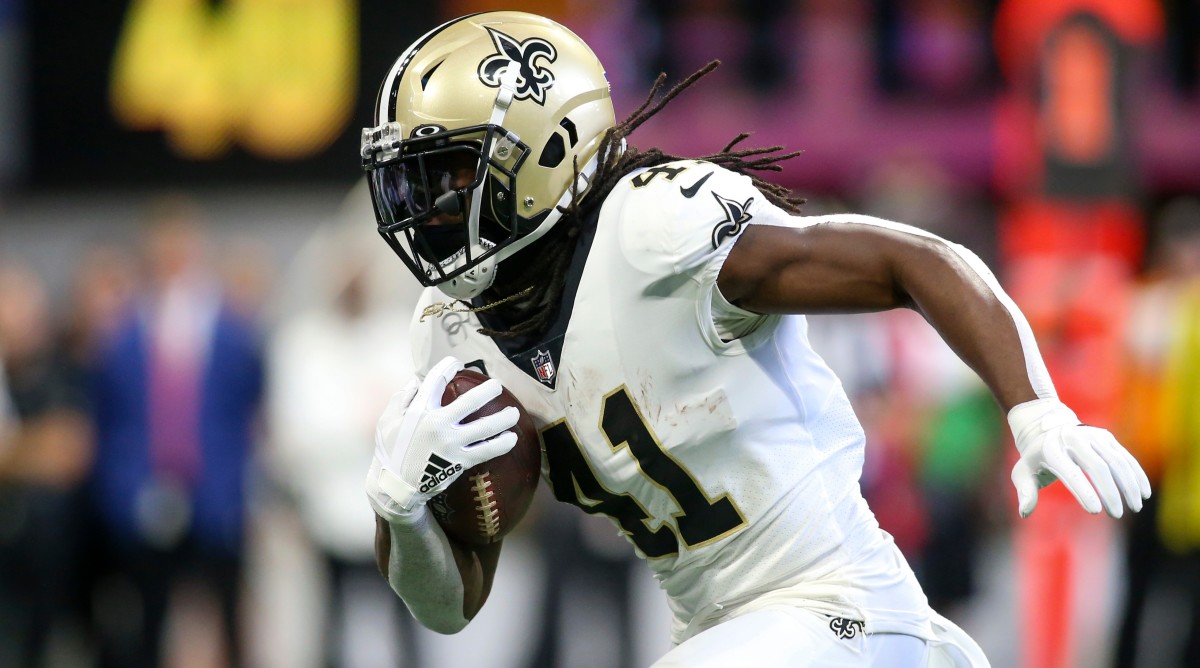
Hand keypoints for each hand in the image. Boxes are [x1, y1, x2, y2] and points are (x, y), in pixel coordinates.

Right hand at [366, 356, 518, 521]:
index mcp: (419, 411)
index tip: (457, 363)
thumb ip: (400, 399)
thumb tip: (416, 381)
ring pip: (484, 427)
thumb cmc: (390, 452)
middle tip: (497, 386)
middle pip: (469, 402)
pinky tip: (512, 439)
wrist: (396, 487)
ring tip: (514, 413)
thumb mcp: (387, 422)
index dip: (448, 367)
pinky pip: (486, 451)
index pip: (436, 381)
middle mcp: (438, 424)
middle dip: (487, 391)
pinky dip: (501, 444)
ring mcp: (451, 444)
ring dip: (502, 418)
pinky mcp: (459, 462)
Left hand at [1008, 398, 1150, 518]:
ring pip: (1116, 461)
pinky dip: (1136, 474)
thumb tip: (1025, 513)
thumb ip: (1026, 492)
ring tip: (1135, 507)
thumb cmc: (1035, 456)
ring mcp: (1092, 436)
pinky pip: (1125, 457)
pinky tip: (1143, 493)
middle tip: (1117, 514)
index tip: (1095, 510)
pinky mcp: (1106, 437)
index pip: (1070, 472)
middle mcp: (1073, 440)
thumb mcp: (1023, 471)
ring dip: (1129, 485)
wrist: (1046, 424)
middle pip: (1098, 466)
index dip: (1083, 490)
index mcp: (1051, 450)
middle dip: (1110, 492)